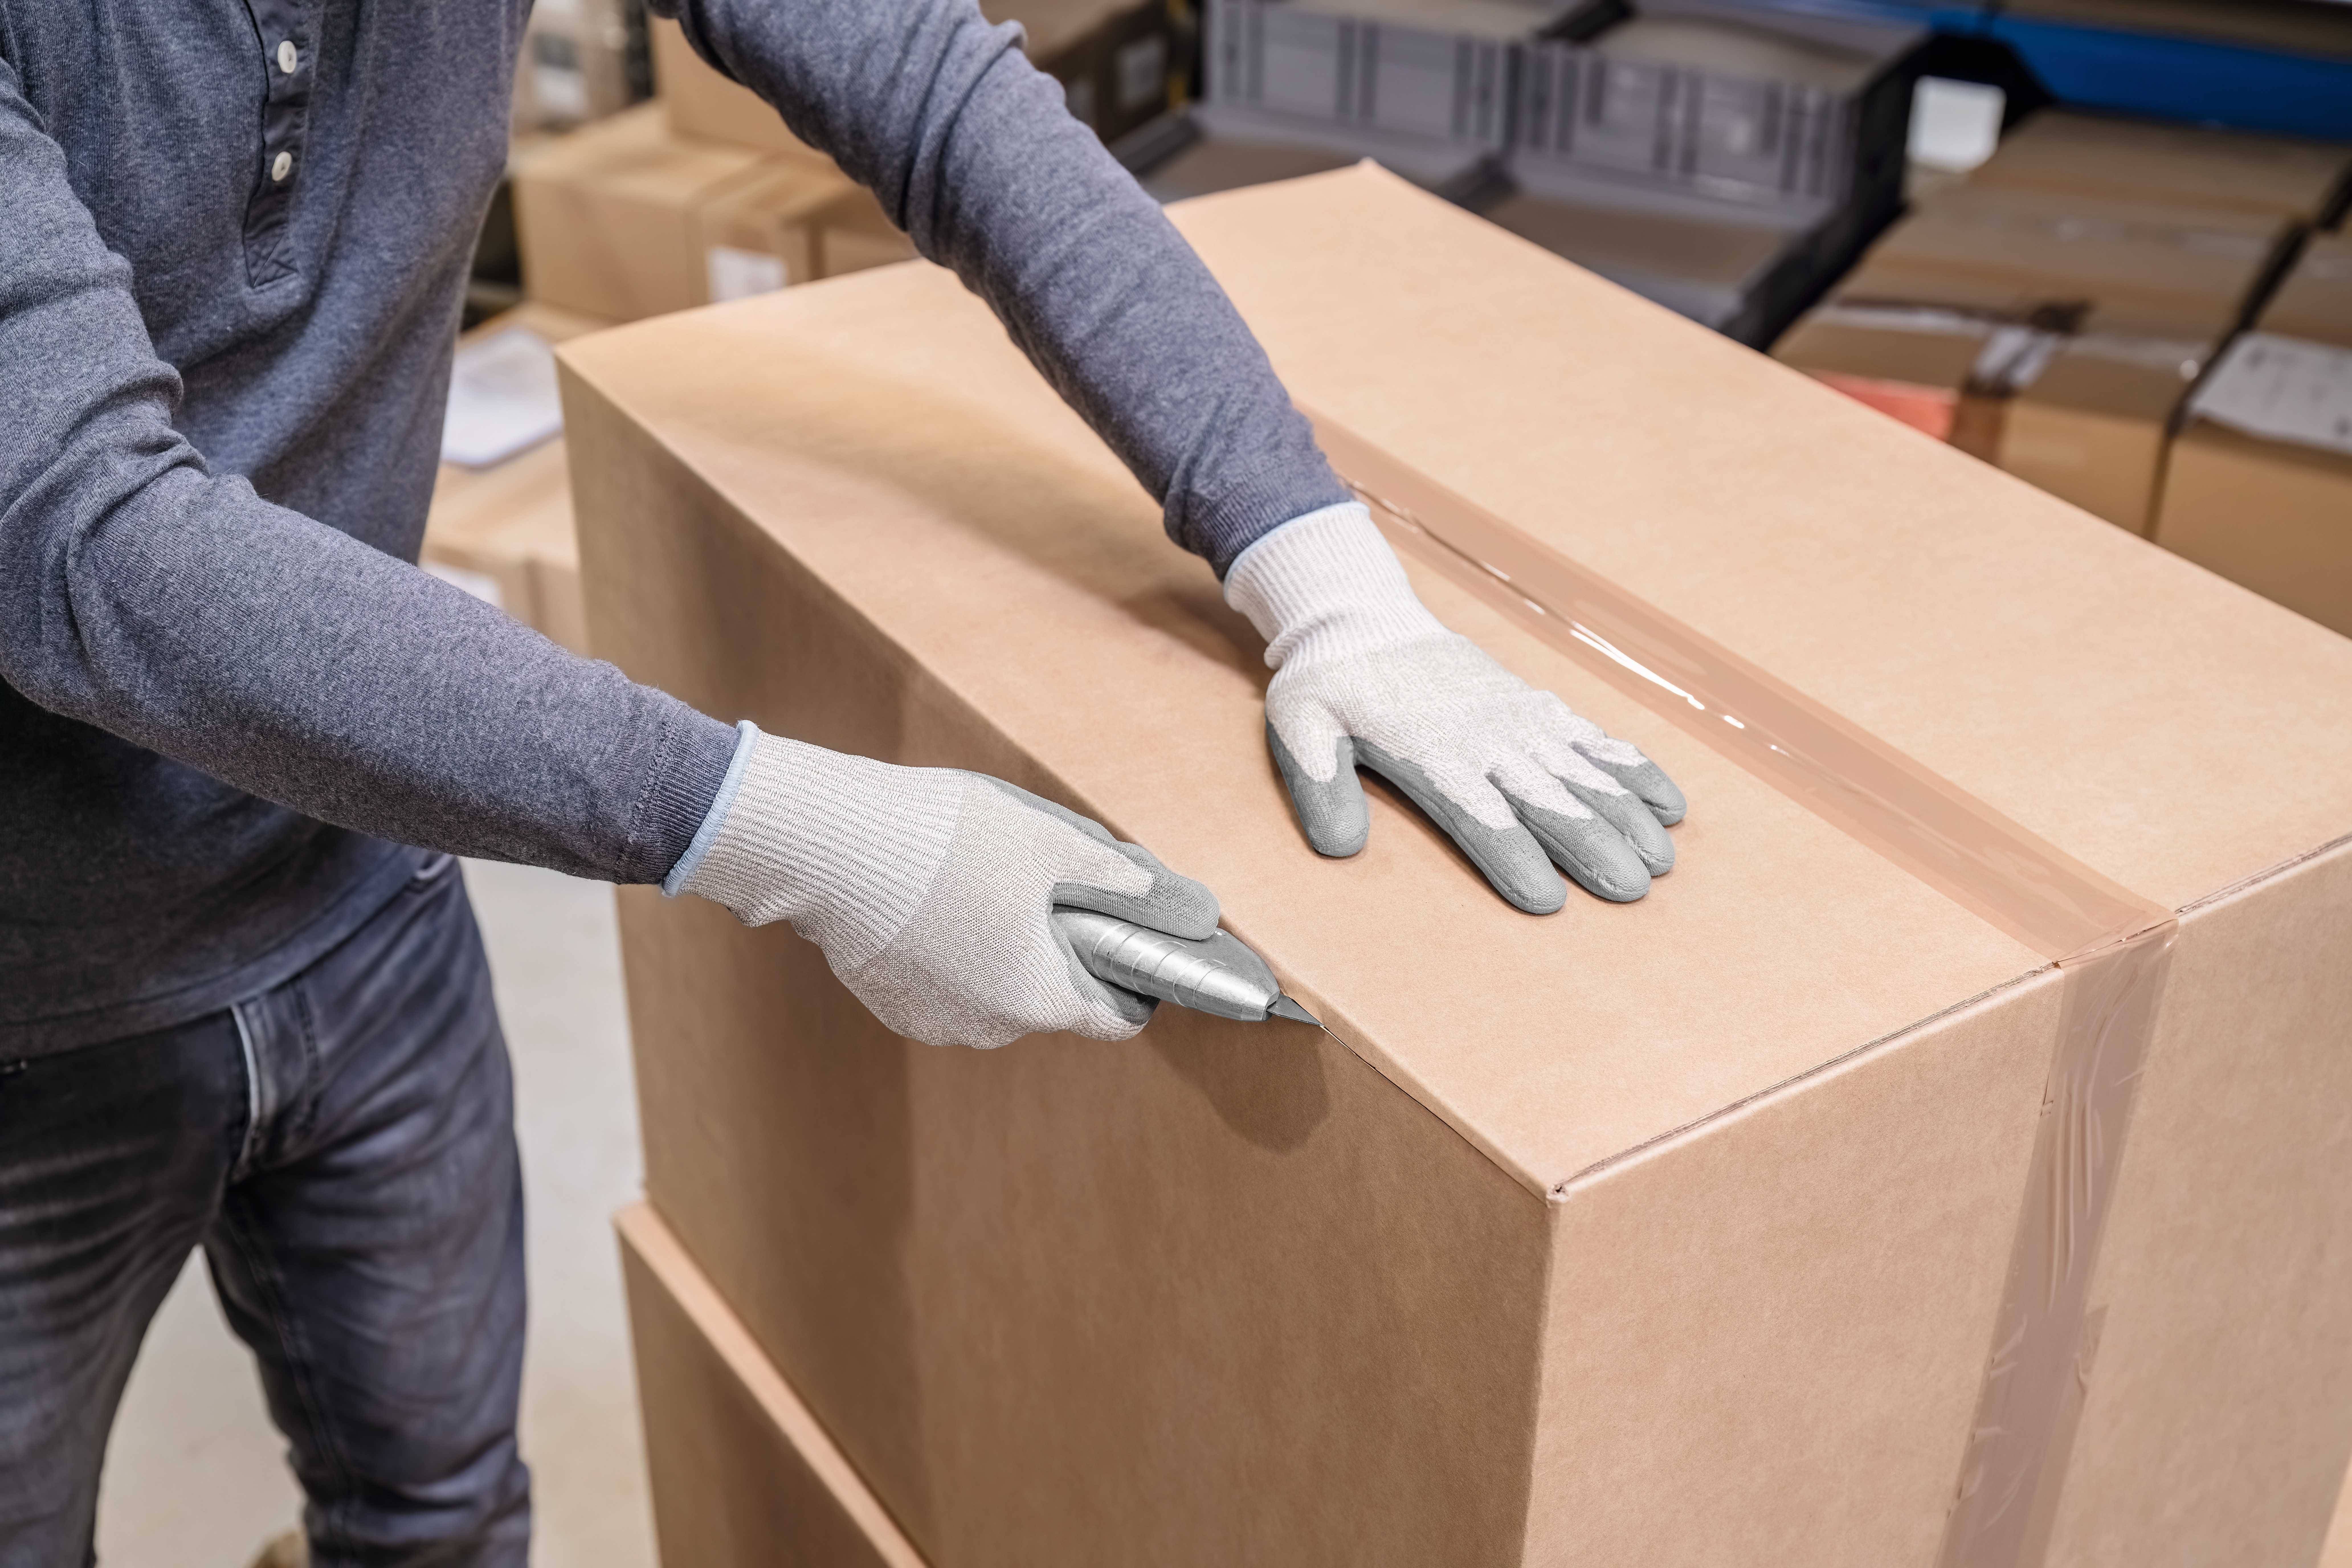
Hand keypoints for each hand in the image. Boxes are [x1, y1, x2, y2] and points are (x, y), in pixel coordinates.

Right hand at [671, 725, 1218, 1047]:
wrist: (829, 845)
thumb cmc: (946, 841)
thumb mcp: (1053, 846)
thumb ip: (1123, 883)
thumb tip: (1185, 905)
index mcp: (1039, 1000)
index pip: (1117, 1019)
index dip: (1137, 980)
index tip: (1131, 940)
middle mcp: (989, 1030)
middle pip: (1054, 999)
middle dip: (1062, 950)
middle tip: (1046, 886)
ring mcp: (933, 1022)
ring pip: (998, 991)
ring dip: (1005, 949)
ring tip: (984, 883)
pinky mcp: (890, 1003)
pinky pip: (947, 985)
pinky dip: (955, 952)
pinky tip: (938, 898)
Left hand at [1225, 504, 1685, 913]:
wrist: (1364, 618)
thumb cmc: (1331, 682)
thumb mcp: (1300, 727)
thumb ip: (1318, 784)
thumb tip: (1339, 846)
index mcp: (1433, 754)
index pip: (1481, 815)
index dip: (1515, 856)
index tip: (1548, 899)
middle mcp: (1488, 739)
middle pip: (1549, 799)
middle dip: (1594, 844)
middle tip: (1633, 889)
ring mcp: (1521, 721)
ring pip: (1583, 773)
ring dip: (1626, 816)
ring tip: (1661, 859)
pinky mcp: (1538, 707)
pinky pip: (1595, 739)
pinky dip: (1635, 769)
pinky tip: (1669, 804)